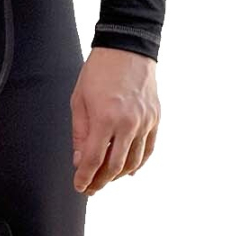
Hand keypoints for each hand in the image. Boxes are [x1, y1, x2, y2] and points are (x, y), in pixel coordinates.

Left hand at [70, 48, 160, 195]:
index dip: (85, 178)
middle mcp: (128, 123)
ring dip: (118, 175)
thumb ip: (80, 135)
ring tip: (106, 179)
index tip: (79, 187)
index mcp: (105, 119)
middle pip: (114, 167)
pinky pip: (148, 149)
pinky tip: (128, 170)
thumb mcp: (79, 102)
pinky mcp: (155, 118)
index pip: (94, 160)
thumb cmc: (100, 71)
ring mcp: (145, 122)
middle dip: (100, 182)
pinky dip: (138, 163)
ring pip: (133, 162)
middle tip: (91, 188)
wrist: (128, 47)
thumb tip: (80, 161)